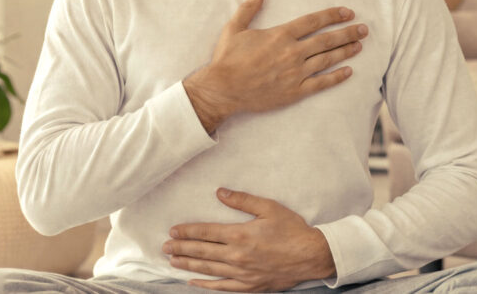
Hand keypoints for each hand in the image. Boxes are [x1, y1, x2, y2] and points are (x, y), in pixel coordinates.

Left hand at [163, 188, 335, 291]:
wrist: (311, 255)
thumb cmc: (291, 229)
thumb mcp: (268, 207)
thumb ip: (242, 200)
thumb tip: (220, 192)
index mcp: (240, 235)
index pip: (206, 232)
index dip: (188, 231)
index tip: (173, 230)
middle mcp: (237, 256)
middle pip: (203, 251)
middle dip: (181, 248)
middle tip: (164, 246)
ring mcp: (242, 273)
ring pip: (208, 269)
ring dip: (188, 264)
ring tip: (172, 260)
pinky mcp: (249, 285)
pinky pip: (222, 287)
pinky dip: (205, 284)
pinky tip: (192, 281)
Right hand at [184, 0, 367, 132]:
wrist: (222, 90)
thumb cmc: (227, 59)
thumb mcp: (234, 28)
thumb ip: (249, 8)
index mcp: (280, 35)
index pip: (313, 21)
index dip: (332, 15)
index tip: (347, 12)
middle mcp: (292, 52)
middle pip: (326, 40)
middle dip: (348, 33)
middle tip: (364, 29)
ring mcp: (295, 73)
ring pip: (327, 60)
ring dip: (346, 51)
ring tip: (360, 46)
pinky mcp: (294, 92)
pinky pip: (320, 83)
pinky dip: (336, 77)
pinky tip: (348, 72)